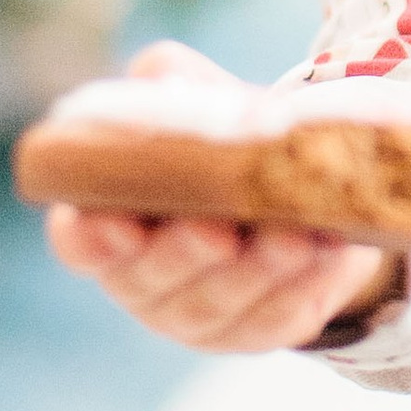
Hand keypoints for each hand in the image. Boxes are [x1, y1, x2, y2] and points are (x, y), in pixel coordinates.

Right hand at [40, 41, 399, 353]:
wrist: (299, 187)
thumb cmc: (225, 142)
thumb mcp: (197, 101)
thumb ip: (170, 82)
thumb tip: (167, 81)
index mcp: (111, 227)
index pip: (82, 244)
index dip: (91, 239)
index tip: (114, 222)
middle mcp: (144, 281)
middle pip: (153, 279)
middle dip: (187, 253)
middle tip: (217, 229)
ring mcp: (199, 315)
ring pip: (220, 304)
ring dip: (257, 273)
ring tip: (292, 238)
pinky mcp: (258, 329)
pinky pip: (278, 318)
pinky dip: (304, 288)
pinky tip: (328, 256)